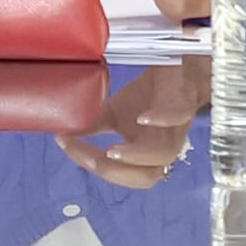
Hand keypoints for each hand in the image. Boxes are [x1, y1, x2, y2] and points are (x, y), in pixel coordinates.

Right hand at [59, 58, 208, 189]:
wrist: (175, 68)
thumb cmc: (146, 96)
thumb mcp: (113, 113)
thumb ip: (92, 128)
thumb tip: (61, 135)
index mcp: (140, 154)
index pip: (115, 171)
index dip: (88, 161)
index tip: (64, 142)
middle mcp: (159, 147)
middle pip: (145, 177)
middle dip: (116, 172)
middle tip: (92, 157)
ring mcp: (173, 128)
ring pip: (164, 155)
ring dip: (137, 156)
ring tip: (111, 150)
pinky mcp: (183, 103)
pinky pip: (179, 117)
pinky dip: (162, 120)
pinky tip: (143, 118)